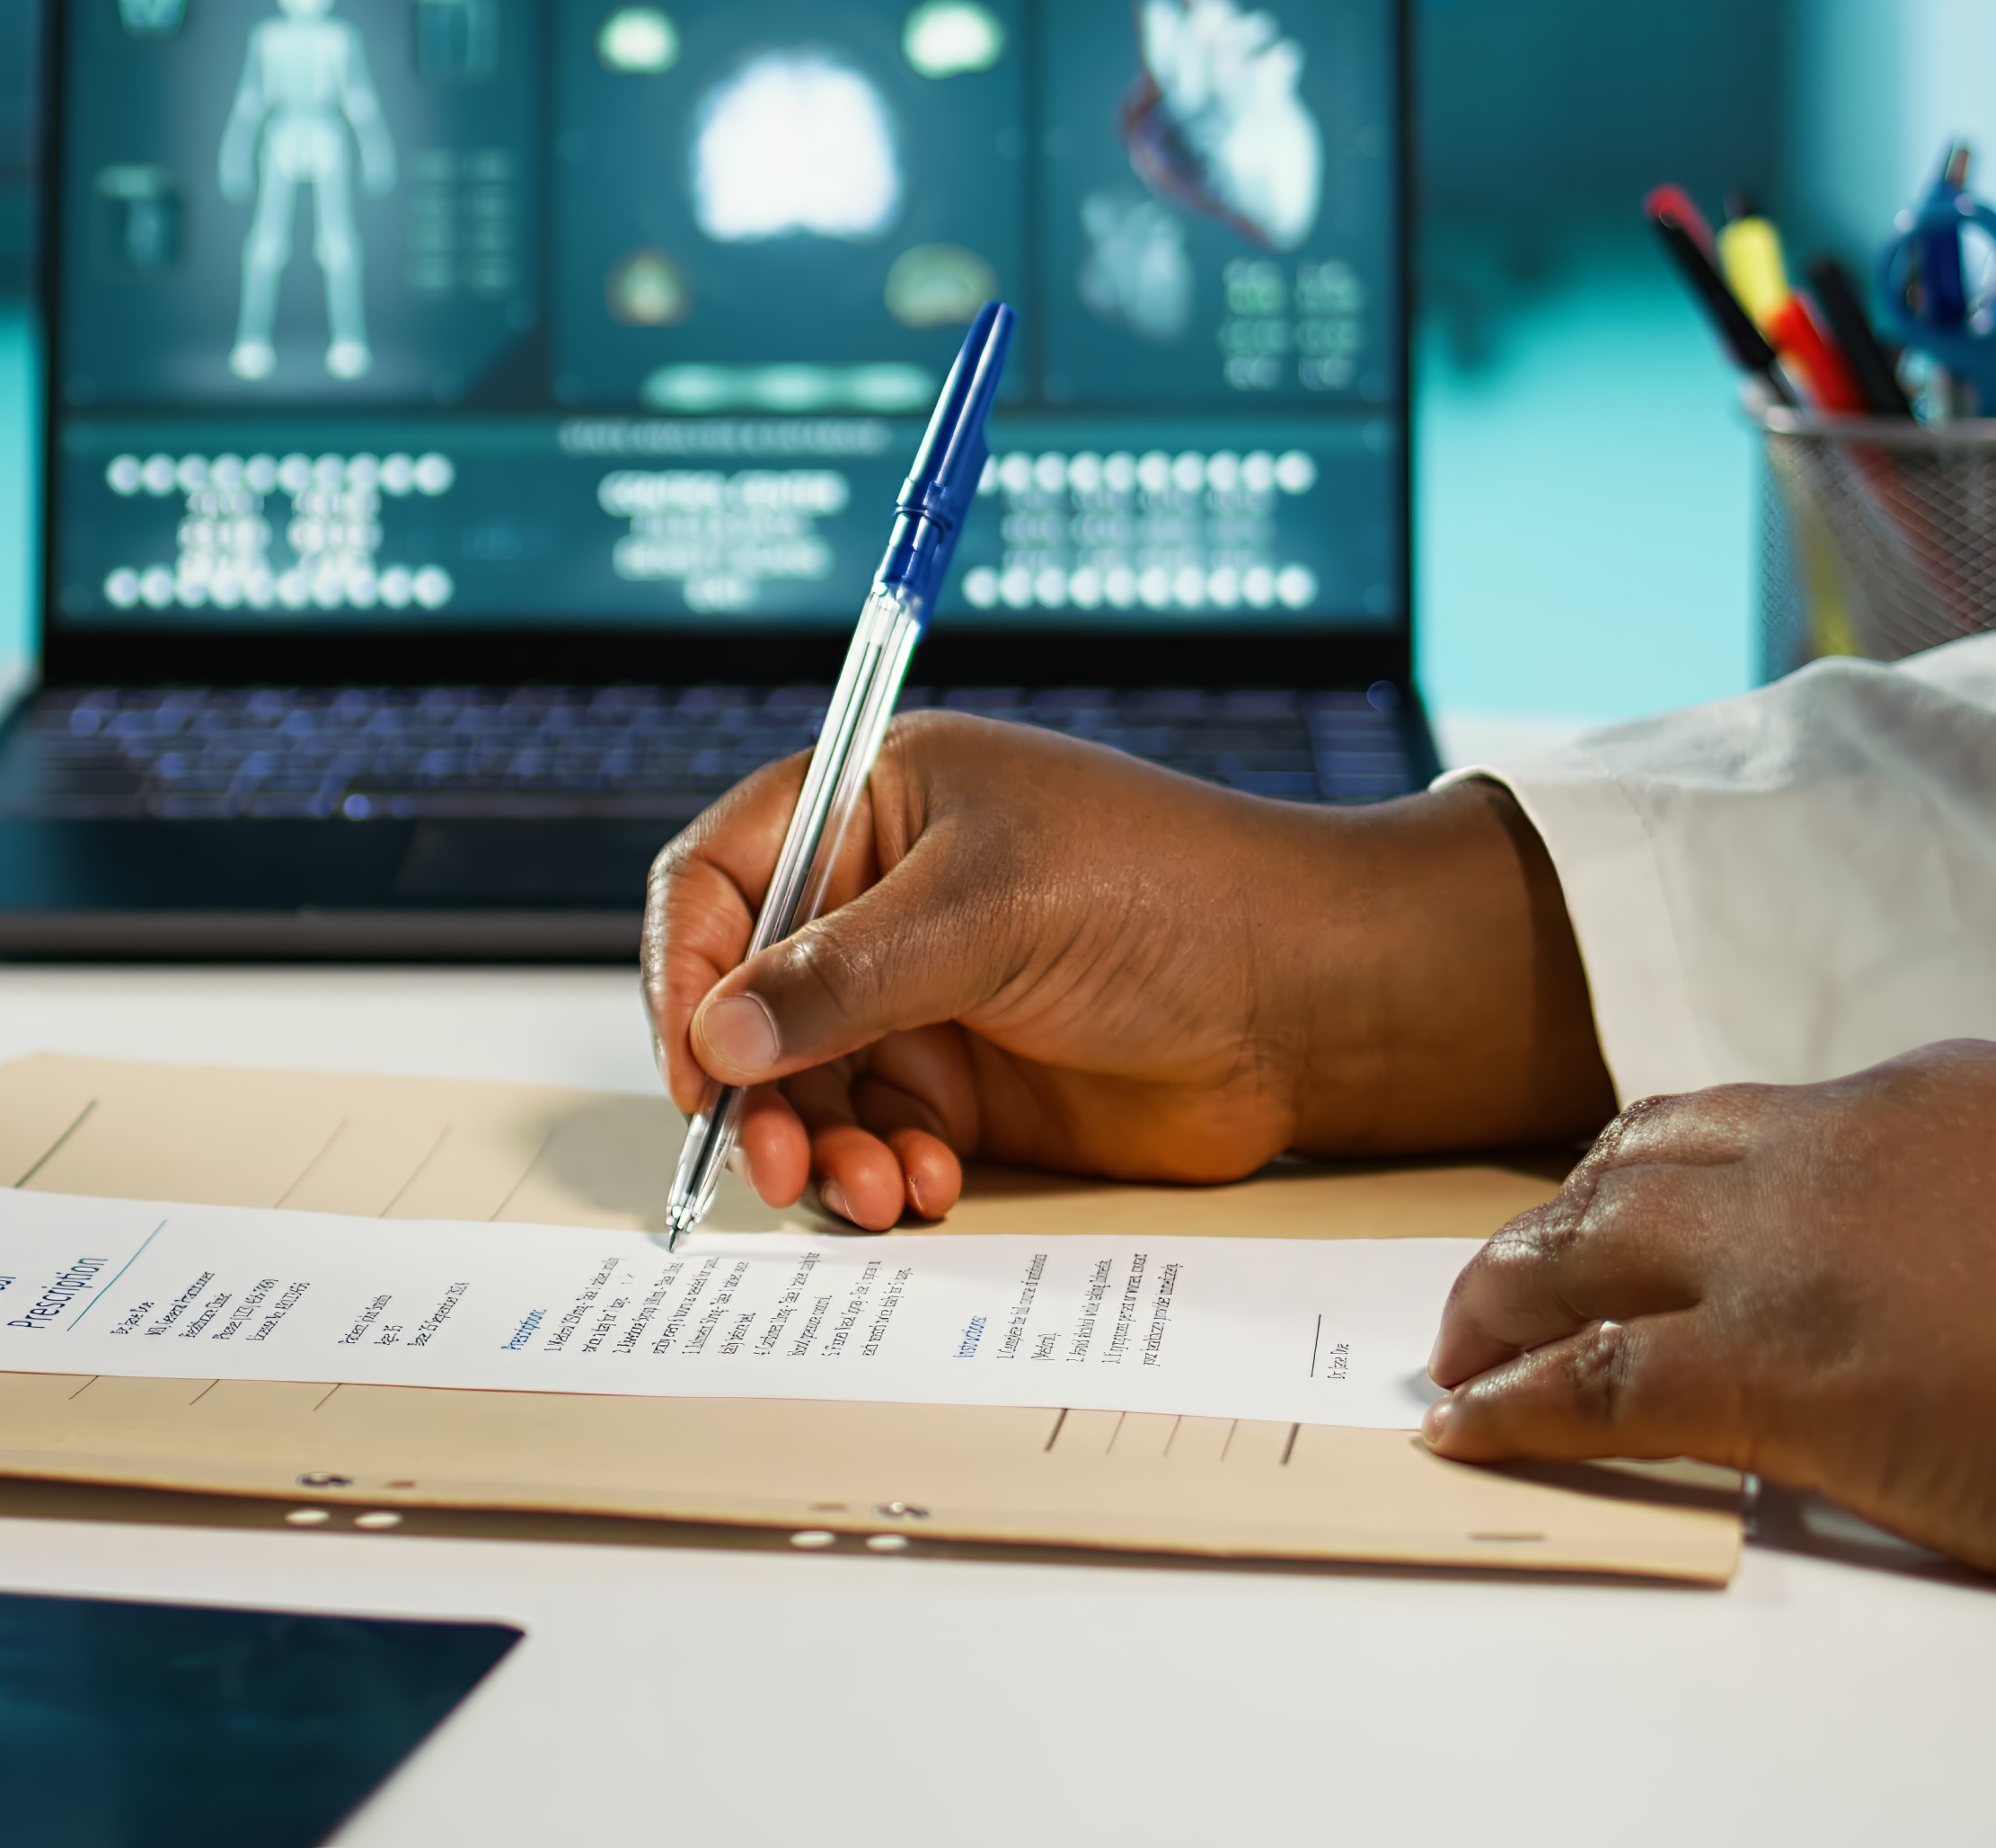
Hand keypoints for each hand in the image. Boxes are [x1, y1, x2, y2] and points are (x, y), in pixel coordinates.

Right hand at [642, 712, 1611, 1230]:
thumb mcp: (992, 913)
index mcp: (871, 804)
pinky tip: (925, 1190)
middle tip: (773, 1162)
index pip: (720, 880)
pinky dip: (880, 1174)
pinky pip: (873, 1138)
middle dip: (752, 1092)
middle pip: (747, 1004)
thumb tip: (717, 1036)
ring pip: (804, 1090)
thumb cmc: (1169, 896)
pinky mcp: (963, 1086)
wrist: (1309, 997)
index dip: (687, 971)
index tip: (696, 1065)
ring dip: (817, 1150)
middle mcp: (880, 901)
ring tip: (872, 1192)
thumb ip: (845, 977)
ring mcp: (919, 998)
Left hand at [1422, 1041, 1995, 1632]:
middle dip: (1566, 1214)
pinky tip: (1464, 1423)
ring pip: (1588, 1246)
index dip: (1687, 1173)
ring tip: (1457, 1341)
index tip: (1647, 1212)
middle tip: (1515, 1269)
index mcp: (1937, 1096)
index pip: (1766, 1119)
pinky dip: (1509, 1401)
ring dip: (1504, 1294)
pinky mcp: (1777, 1369)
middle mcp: (1843, 1146)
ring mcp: (1798, 1252)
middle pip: (1647, 1158)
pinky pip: (1592, 1381)